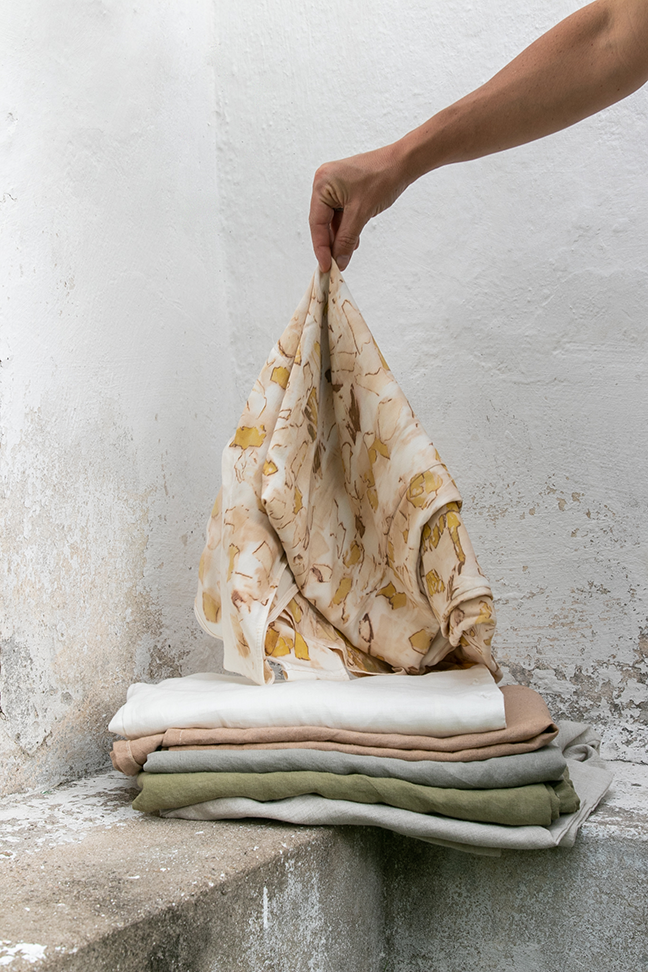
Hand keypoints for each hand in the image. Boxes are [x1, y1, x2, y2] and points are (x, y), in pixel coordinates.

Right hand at [309, 143, 408, 272]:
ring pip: (332, 220)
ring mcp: (334, 186)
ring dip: (340, 237)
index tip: (326, 267)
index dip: (321, 247)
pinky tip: (353, 241)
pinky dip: (347, 228)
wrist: (402, 164)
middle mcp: (324, 183)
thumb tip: (338, 261)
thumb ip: (346, 239)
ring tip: (347, 253)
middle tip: (336, 264)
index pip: (316, 222)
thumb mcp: (361, 214)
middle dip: (331, 243)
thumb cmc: (382, 179)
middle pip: (322, 222)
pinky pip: (341, 214)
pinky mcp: (344, 189)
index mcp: (322, 183)